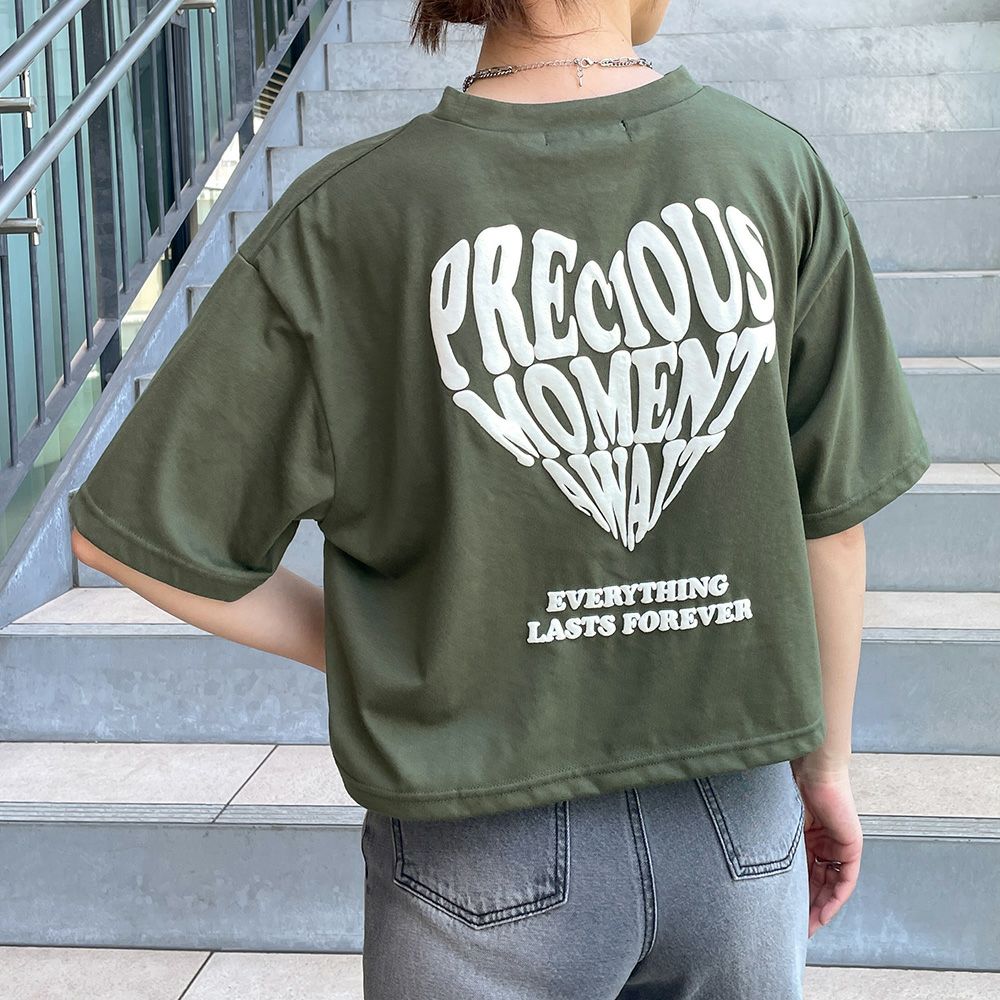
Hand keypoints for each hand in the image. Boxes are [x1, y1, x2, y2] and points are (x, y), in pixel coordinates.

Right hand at [790, 757, 862, 936]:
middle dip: (807, 907)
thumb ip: (773, 842)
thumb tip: (745, 861)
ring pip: (831, 884)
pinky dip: (835, 897)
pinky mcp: (851, 846)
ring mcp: (838, 844)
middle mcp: (823, 842)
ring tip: (807, 926)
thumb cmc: (788, 786)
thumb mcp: (778, 823)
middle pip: (817, 883)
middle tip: (794, 929)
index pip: (802, 872)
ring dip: (820, 906)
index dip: (794, 894)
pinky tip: (824, 912)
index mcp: (806, 836)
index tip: (781, 914)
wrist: (811, 768)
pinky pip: (846, 879)